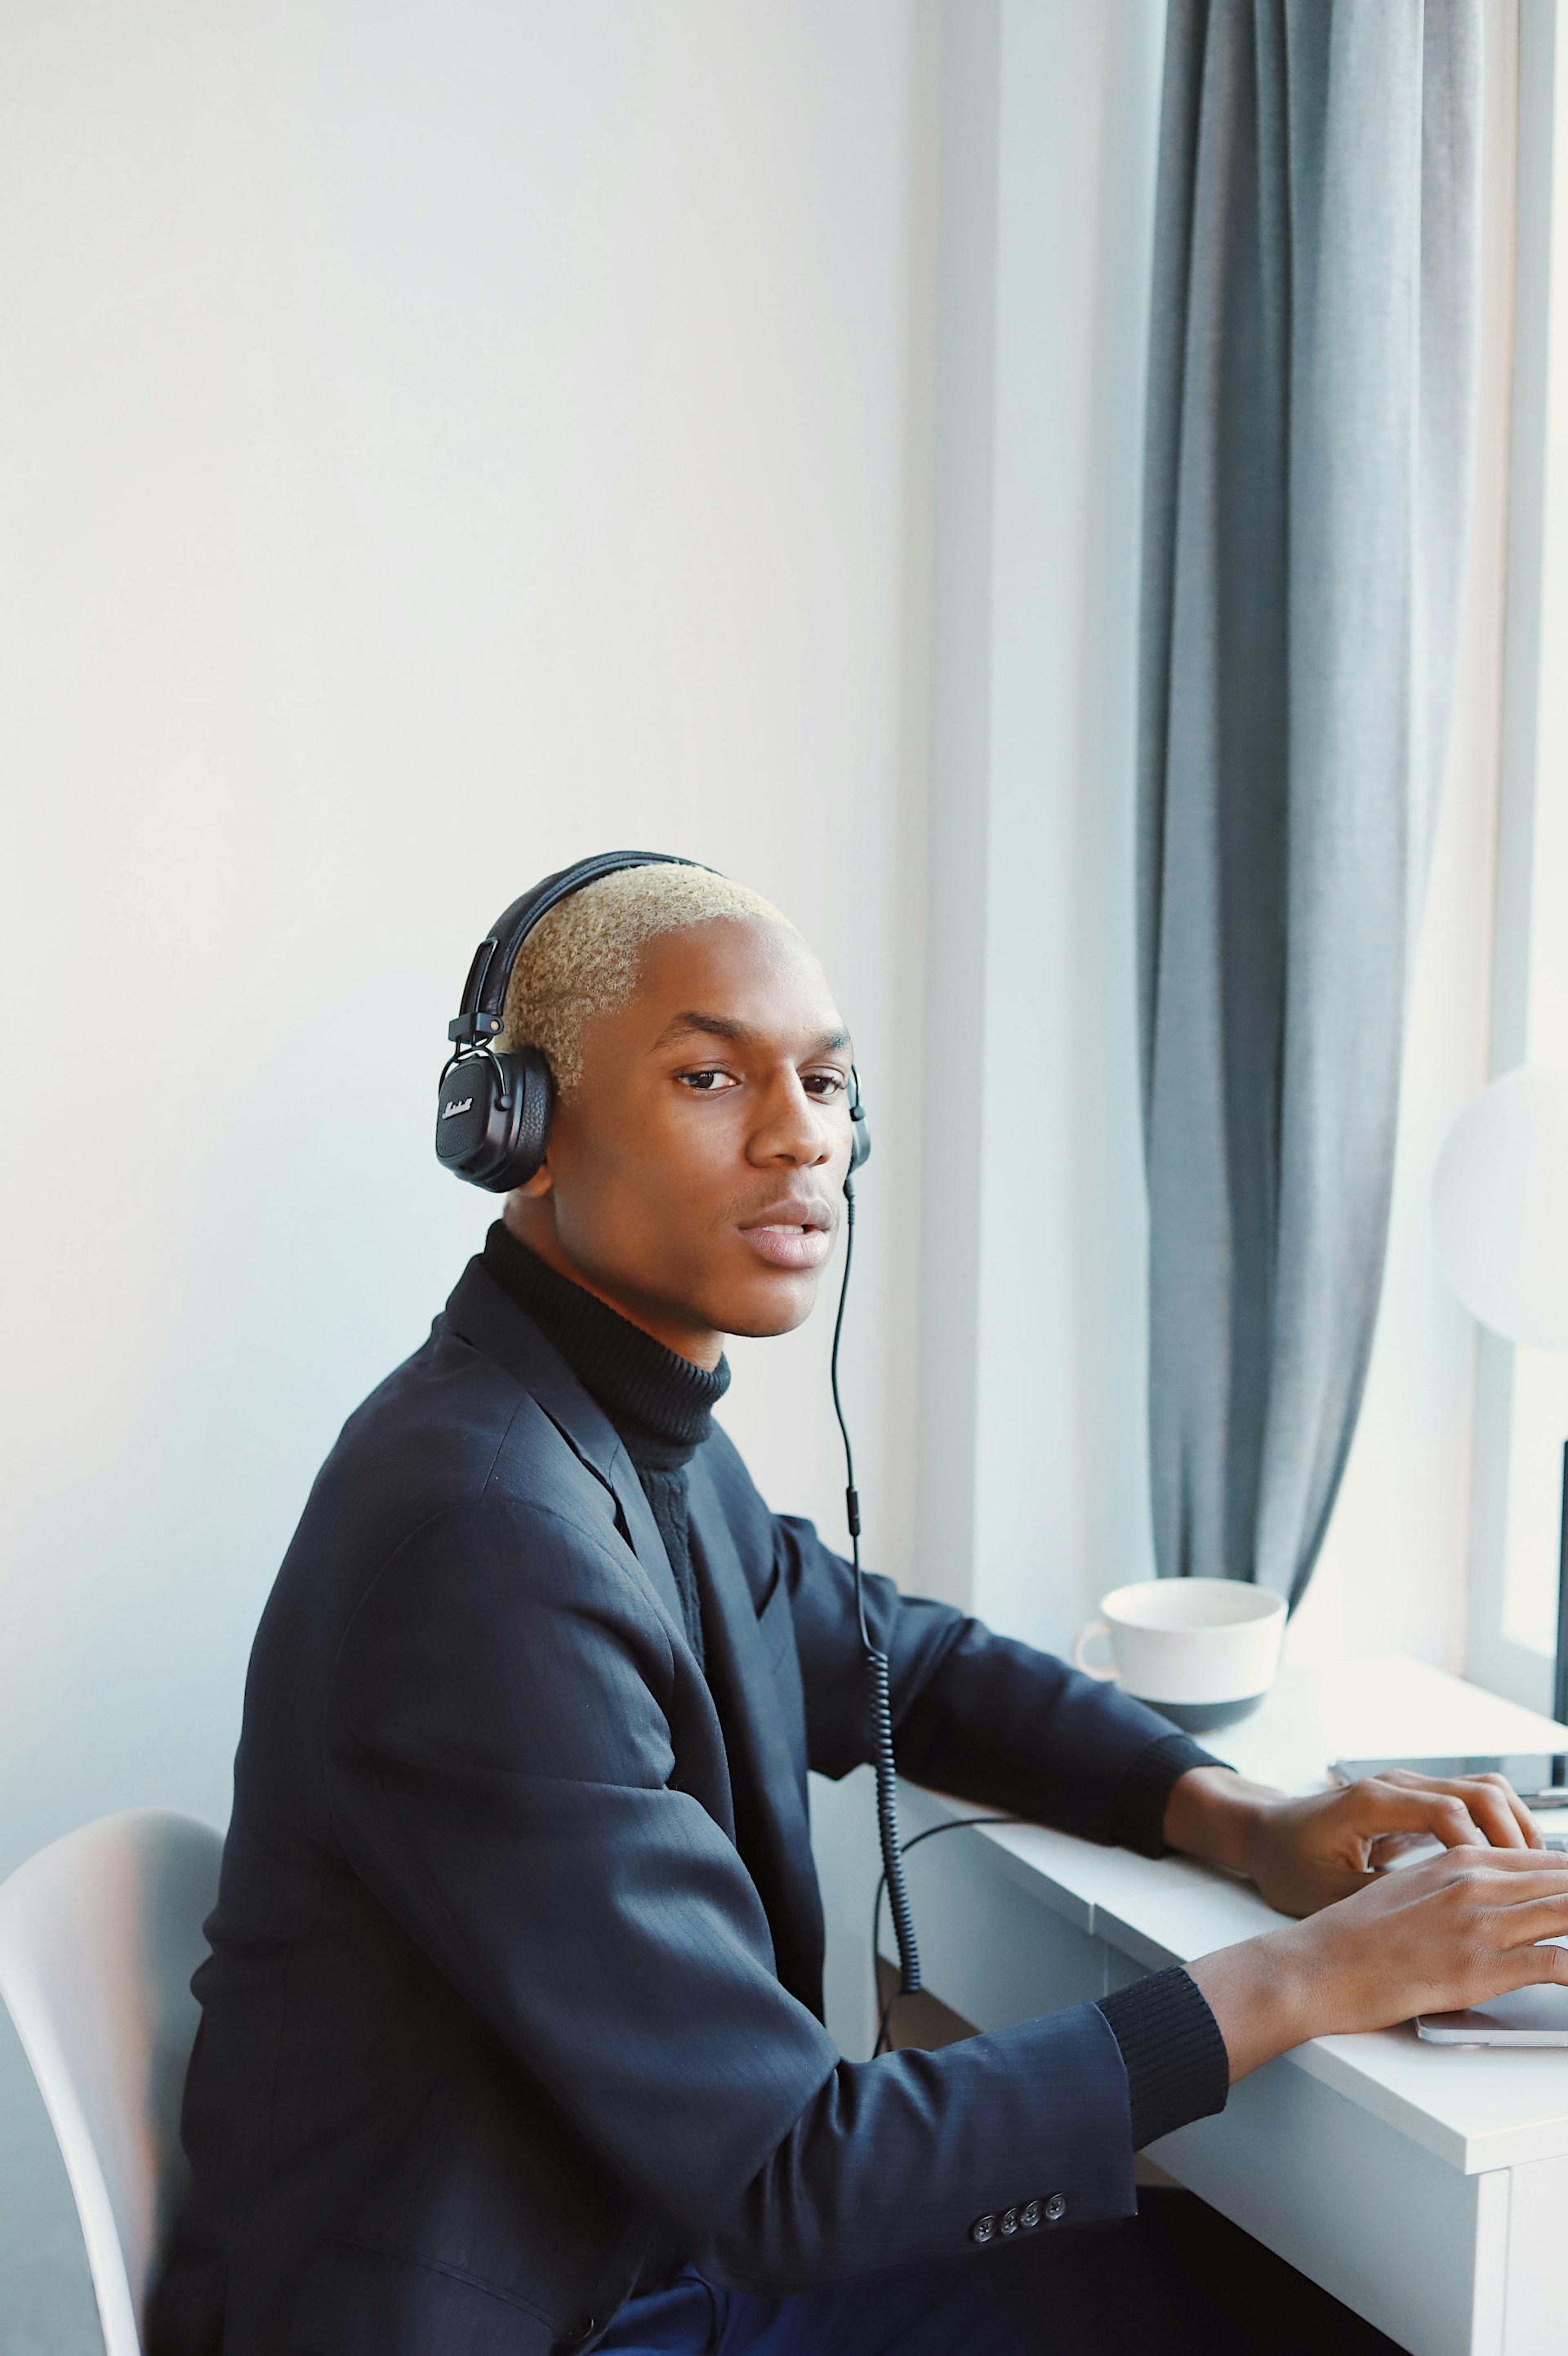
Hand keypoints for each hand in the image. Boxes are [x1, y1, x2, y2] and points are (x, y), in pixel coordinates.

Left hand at [1163, 1765, 1544, 1916]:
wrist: (1262, 1831)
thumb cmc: (1287, 1863)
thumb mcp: (1325, 1892)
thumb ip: (1378, 1901)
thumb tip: (1429, 1931)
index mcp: (1372, 1803)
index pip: (1448, 1813)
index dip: (1484, 1849)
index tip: (1506, 1888)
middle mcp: (1396, 1786)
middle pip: (1479, 1792)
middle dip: (1517, 1837)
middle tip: (1545, 1883)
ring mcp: (1408, 1788)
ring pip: (1484, 1790)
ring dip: (1516, 1828)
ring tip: (1542, 1875)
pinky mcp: (1415, 1801)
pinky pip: (1472, 1801)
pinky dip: (1500, 1827)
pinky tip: (1515, 1864)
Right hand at [1188, 1846, 1567, 2081]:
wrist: (1315, 1965)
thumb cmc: (1357, 1937)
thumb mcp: (1413, 1893)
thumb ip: (1463, 1888)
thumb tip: (1505, 1900)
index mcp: (1462, 1860)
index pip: (1551, 1861)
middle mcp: (1477, 1882)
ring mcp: (1480, 1924)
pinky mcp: (1479, 1967)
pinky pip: (1556, 1965)